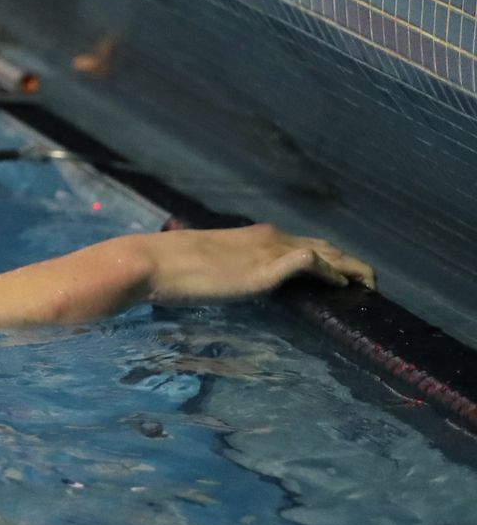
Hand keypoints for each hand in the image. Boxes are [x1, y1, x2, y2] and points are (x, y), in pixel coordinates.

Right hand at [140, 224, 373, 304]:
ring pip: (326, 253)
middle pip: (325, 247)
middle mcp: (268, 238)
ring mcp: (268, 252)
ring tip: (369, 286)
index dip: (331, 259)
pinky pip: (310, 264)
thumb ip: (230, 273)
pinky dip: (330, 273)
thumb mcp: (209, 268)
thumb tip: (233, 287)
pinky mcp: (265, 268)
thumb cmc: (172, 269)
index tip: (346, 277)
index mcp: (255, 237)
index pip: (304, 244)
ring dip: (351, 268)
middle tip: (369, 284)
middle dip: (351, 264)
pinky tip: (342, 286)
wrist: (154, 262)